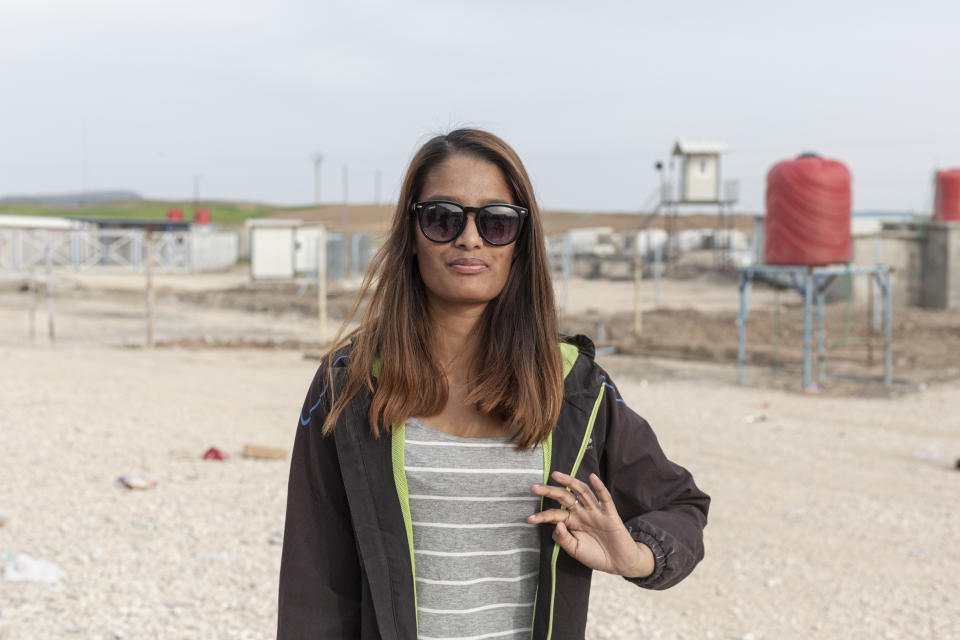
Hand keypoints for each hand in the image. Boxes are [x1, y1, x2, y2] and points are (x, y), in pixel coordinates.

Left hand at [529, 471, 654, 578]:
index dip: (543, 515)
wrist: (619, 563)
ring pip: (582, 492)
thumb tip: (556, 524)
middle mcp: (582, 513)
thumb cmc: (596, 556)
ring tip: (556, 475)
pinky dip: (599, 487)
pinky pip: (604, 498)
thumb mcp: (575, 550)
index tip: (530, 519)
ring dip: (570, 482)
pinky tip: (592, 477)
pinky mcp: (610, 514)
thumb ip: (564, 539)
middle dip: (550, 491)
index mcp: (573, 522)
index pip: (555, 514)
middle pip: (565, 497)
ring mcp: (596, 511)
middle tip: (534, 487)